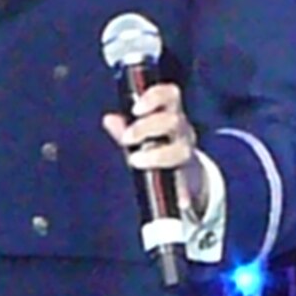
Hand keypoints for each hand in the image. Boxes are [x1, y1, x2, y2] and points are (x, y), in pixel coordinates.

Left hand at [102, 80, 207, 213]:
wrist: (187, 172)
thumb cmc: (160, 145)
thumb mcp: (142, 133)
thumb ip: (125, 127)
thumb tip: (108, 119)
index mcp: (171, 113)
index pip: (169, 94)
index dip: (154, 97)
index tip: (135, 109)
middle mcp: (182, 130)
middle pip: (172, 121)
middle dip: (147, 127)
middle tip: (127, 139)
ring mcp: (186, 151)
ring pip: (179, 149)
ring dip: (157, 155)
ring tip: (136, 161)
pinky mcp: (187, 175)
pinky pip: (185, 183)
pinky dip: (182, 192)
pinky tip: (180, 201)